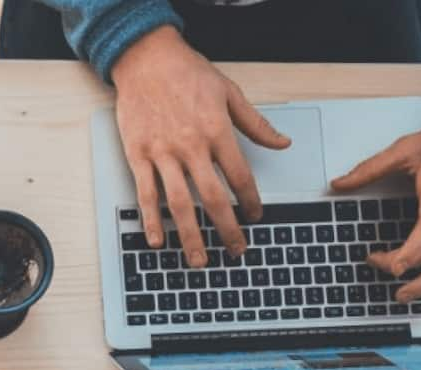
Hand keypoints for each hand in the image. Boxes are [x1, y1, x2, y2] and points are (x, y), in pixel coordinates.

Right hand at [109, 26, 290, 265]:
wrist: (146, 58)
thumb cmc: (188, 73)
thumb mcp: (229, 92)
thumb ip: (256, 124)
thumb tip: (282, 143)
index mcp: (217, 131)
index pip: (240, 176)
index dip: (251, 200)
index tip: (256, 216)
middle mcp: (191, 146)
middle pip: (214, 198)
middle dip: (227, 229)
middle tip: (236, 249)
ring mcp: (162, 153)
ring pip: (180, 203)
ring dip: (191, 235)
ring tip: (199, 259)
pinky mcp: (138, 155)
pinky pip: (146, 194)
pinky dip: (151, 220)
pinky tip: (158, 240)